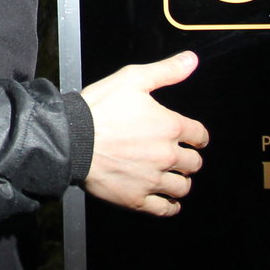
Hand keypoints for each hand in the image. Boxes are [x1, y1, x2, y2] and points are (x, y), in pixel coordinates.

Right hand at [80, 51, 208, 215]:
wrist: (69, 138)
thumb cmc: (98, 109)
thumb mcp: (132, 79)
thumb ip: (166, 71)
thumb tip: (191, 60)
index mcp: (170, 126)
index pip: (200, 136)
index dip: (197, 136)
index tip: (193, 139)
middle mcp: (167, 155)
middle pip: (193, 164)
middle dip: (188, 160)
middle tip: (178, 158)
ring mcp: (152, 179)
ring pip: (182, 187)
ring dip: (180, 182)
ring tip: (172, 179)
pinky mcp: (136, 198)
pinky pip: (164, 209)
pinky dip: (169, 206)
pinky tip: (166, 201)